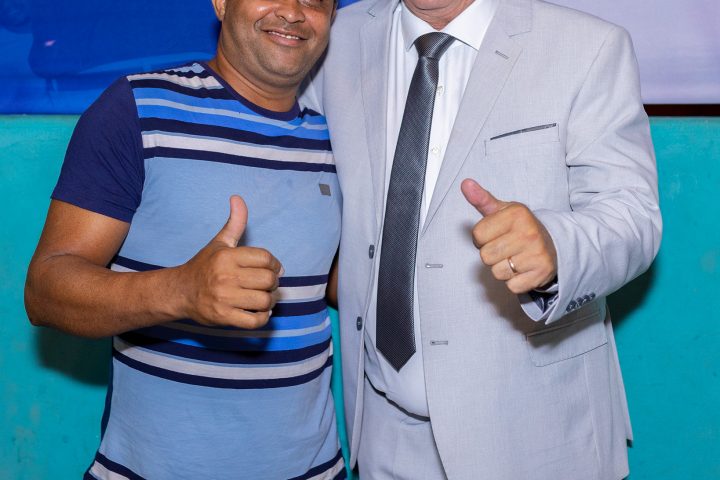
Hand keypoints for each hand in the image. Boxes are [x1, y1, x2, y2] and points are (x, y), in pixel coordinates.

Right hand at [175, 195, 282, 328]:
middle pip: (268, 280)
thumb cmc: (204, 266)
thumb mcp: (219, 243)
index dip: (274, 264)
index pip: (266, 258)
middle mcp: (225, 276)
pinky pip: (255, 320)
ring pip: (264, 300)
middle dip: (273, 283)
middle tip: (267, 285)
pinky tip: (260, 311)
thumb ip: (234, 223)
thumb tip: (237, 198)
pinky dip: (263, 317)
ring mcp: (224, 298)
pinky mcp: (223, 317)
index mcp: (227, 256)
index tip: (272, 269)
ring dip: (269, 301)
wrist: (180, 293)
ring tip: (264, 298)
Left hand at [461, 179, 556, 293]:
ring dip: (502, 269)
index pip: (477, 235)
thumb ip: (481, 199)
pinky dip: (514, 281)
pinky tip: (523, 269)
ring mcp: (537, 253)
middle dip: (491, 254)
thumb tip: (465, 183)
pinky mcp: (541, 273)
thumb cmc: (520, 228)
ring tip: (515, 258)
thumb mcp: (502, 211)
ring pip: (497, 272)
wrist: (553, 245)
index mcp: (517, 214)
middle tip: (506, 248)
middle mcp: (528, 232)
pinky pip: (512, 286)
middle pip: (486, 256)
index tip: (495, 234)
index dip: (481, 238)